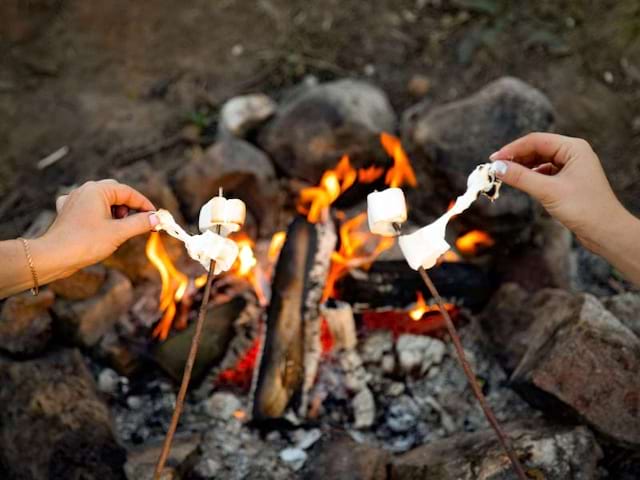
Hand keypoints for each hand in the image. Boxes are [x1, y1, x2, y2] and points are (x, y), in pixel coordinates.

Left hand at [43, 179, 158, 272]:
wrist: (54, 256)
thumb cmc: (85, 243)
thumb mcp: (119, 233)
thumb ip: (140, 223)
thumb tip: (155, 219)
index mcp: (97, 190)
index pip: (128, 192)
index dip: (144, 205)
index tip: (155, 217)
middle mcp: (84, 190)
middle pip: (116, 193)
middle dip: (130, 208)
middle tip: (139, 223)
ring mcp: (74, 200)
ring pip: (102, 200)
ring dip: (115, 212)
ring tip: (118, 229)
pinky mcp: (68, 212)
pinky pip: (88, 207)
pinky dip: (98, 214)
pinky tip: (98, 223)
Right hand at [489, 132, 625, 253]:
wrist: (605, 232)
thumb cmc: (584, 208)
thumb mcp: (548, 191)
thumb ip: (521, 177)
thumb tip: (497, 168)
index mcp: (573, 148)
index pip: (536, 140)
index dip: (512, 149)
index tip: (493, 160)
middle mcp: (573, 154)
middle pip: (536, 149)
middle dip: (515, 158)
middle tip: (495, 169)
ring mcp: (571, 167)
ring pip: (539, 161)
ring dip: (521, 168)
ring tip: (504, 176)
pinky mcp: (567, 182)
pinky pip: (543, 173)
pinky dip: (530, 177)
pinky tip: (520, 183)